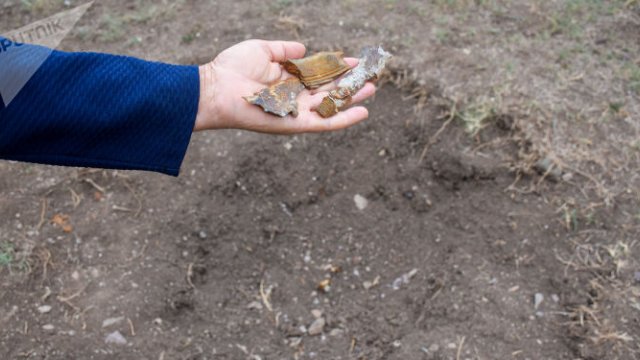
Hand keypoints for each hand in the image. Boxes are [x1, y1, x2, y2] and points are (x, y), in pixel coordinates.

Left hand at [194, 40, 375, 132]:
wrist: (217, 89)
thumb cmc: (233, 68)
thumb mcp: (262, 50)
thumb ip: (284, 50)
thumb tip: (304, 49)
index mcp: (288, 80)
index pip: (319, 74)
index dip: (338, 68)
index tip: (356, 61)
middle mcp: (294, 97)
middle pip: (329, 90)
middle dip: (350, 84)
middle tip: (371, 77)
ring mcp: (296, 111)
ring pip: (331, 106)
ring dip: (352, 99)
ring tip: (372, 89)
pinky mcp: (295, 124)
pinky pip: (325, 123)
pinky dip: (344, 119)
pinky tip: (363, 112)